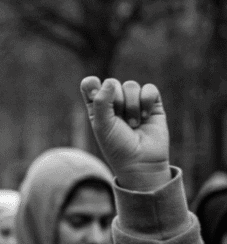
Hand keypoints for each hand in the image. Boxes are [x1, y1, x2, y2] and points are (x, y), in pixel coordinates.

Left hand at [79, 77, 170, 191]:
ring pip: (131, 85)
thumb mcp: (102, 125)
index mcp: (97, 107)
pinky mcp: (152, 104)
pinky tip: (145, 117)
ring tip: (133, 124)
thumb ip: (101, 102)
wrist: (141, 161)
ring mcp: (134, 102)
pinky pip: (149, 89)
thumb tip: (110, 82)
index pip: (90, 83)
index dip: (92, 85)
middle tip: (119, 120)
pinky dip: (147, 101)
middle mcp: (114, 102)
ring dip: (132, 106)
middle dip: (115, 101)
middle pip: (112, 82)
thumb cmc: (117, 146)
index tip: (93, 96)